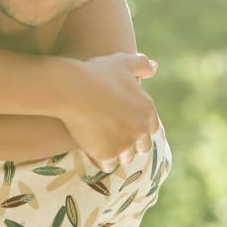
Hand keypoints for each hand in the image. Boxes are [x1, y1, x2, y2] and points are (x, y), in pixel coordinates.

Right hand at [59, 52, 160, 172]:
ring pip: (125, 157)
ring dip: (116, 152)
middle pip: (141, 146)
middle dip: (129, 142)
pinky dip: (100, 159)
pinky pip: (107, 165)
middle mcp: (140, 130)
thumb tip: (155, 67)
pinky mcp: (107, 155)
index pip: (151, 127)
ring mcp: (124, 144)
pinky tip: (91, 148)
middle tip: (111, 133)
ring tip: (99, 139)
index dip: (137, 124)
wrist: (71, 87)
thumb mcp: (121, 61)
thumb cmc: (95, 72)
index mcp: (147, 109)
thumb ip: (141, 64)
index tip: (122, 121)